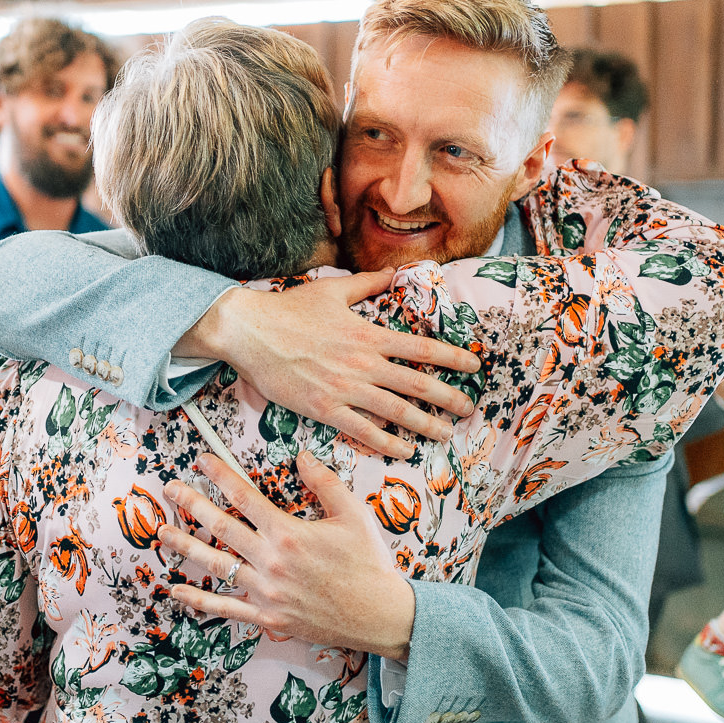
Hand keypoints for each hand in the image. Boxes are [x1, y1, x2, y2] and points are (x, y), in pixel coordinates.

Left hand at [157, 451, 415, 659]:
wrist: (380, 615)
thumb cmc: (369, 563)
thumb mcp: (353, 514)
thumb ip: (325, 482)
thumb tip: (301, 456)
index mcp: (289, 533)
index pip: (245, 496)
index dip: (220, 475)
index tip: (201, 460)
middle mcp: (271, 561)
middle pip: (221, 527)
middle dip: (192, 504)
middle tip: (170, 489)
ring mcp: (266, 592)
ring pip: (215, 565)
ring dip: (185, 546)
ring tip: (161, 532)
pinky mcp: (267, 617)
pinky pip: (225, 607)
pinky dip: (198, 599)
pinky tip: (176, 589)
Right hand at [179, 271, 481, 459]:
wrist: (249, 332)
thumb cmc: (289, 309)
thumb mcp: (333, 290)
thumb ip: (368, 284)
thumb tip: (393, 273)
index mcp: (368, 334)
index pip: (422, 348)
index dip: (452, 358)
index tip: (474, 366)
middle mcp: (363, 364)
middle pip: (417, 384)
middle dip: (449, 398)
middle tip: (469, 409)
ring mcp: (344, 389)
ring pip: (396, 412)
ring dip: (425, 425)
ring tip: (445, 434)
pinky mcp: (324, 408)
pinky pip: (363, 430)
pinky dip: (387, 442)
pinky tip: (404, 450)